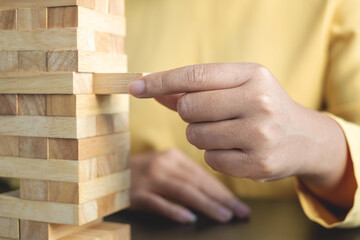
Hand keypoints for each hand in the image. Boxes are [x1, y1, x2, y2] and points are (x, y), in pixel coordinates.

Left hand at [129, 63, 349, 205]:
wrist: (304, 138)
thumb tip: (154, 90)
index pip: (193, 77)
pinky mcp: (258, 164)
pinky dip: (215, 155)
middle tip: (208, 114)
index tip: (136, 85)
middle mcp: (259, 101)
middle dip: (188, 113)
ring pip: (196, 136)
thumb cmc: (262, 107)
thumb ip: (196, 89)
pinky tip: (235, 149)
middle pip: (188, 108)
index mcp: (252, 75)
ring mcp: (260, 135)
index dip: (160, 81)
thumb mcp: (237, 87)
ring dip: (201, 135)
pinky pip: (210, 159)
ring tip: (226, 132)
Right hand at [130, 148, 249, 222]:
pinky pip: (159, 203)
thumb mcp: (164, 166)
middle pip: (197, 182)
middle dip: (222, 198)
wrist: (108, 171)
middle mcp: (163, 164)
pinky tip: (189, 219)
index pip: (203, 174)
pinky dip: (174, 210)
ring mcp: (150, 178)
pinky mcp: (137, 194)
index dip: (222, 189)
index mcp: (173, 157)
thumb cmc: (143, 173)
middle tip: (241, 212)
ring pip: (183, 192)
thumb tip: (217, 195)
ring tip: (224, 216)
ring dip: (206, 205)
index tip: (239, 203)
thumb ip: (186, 176)